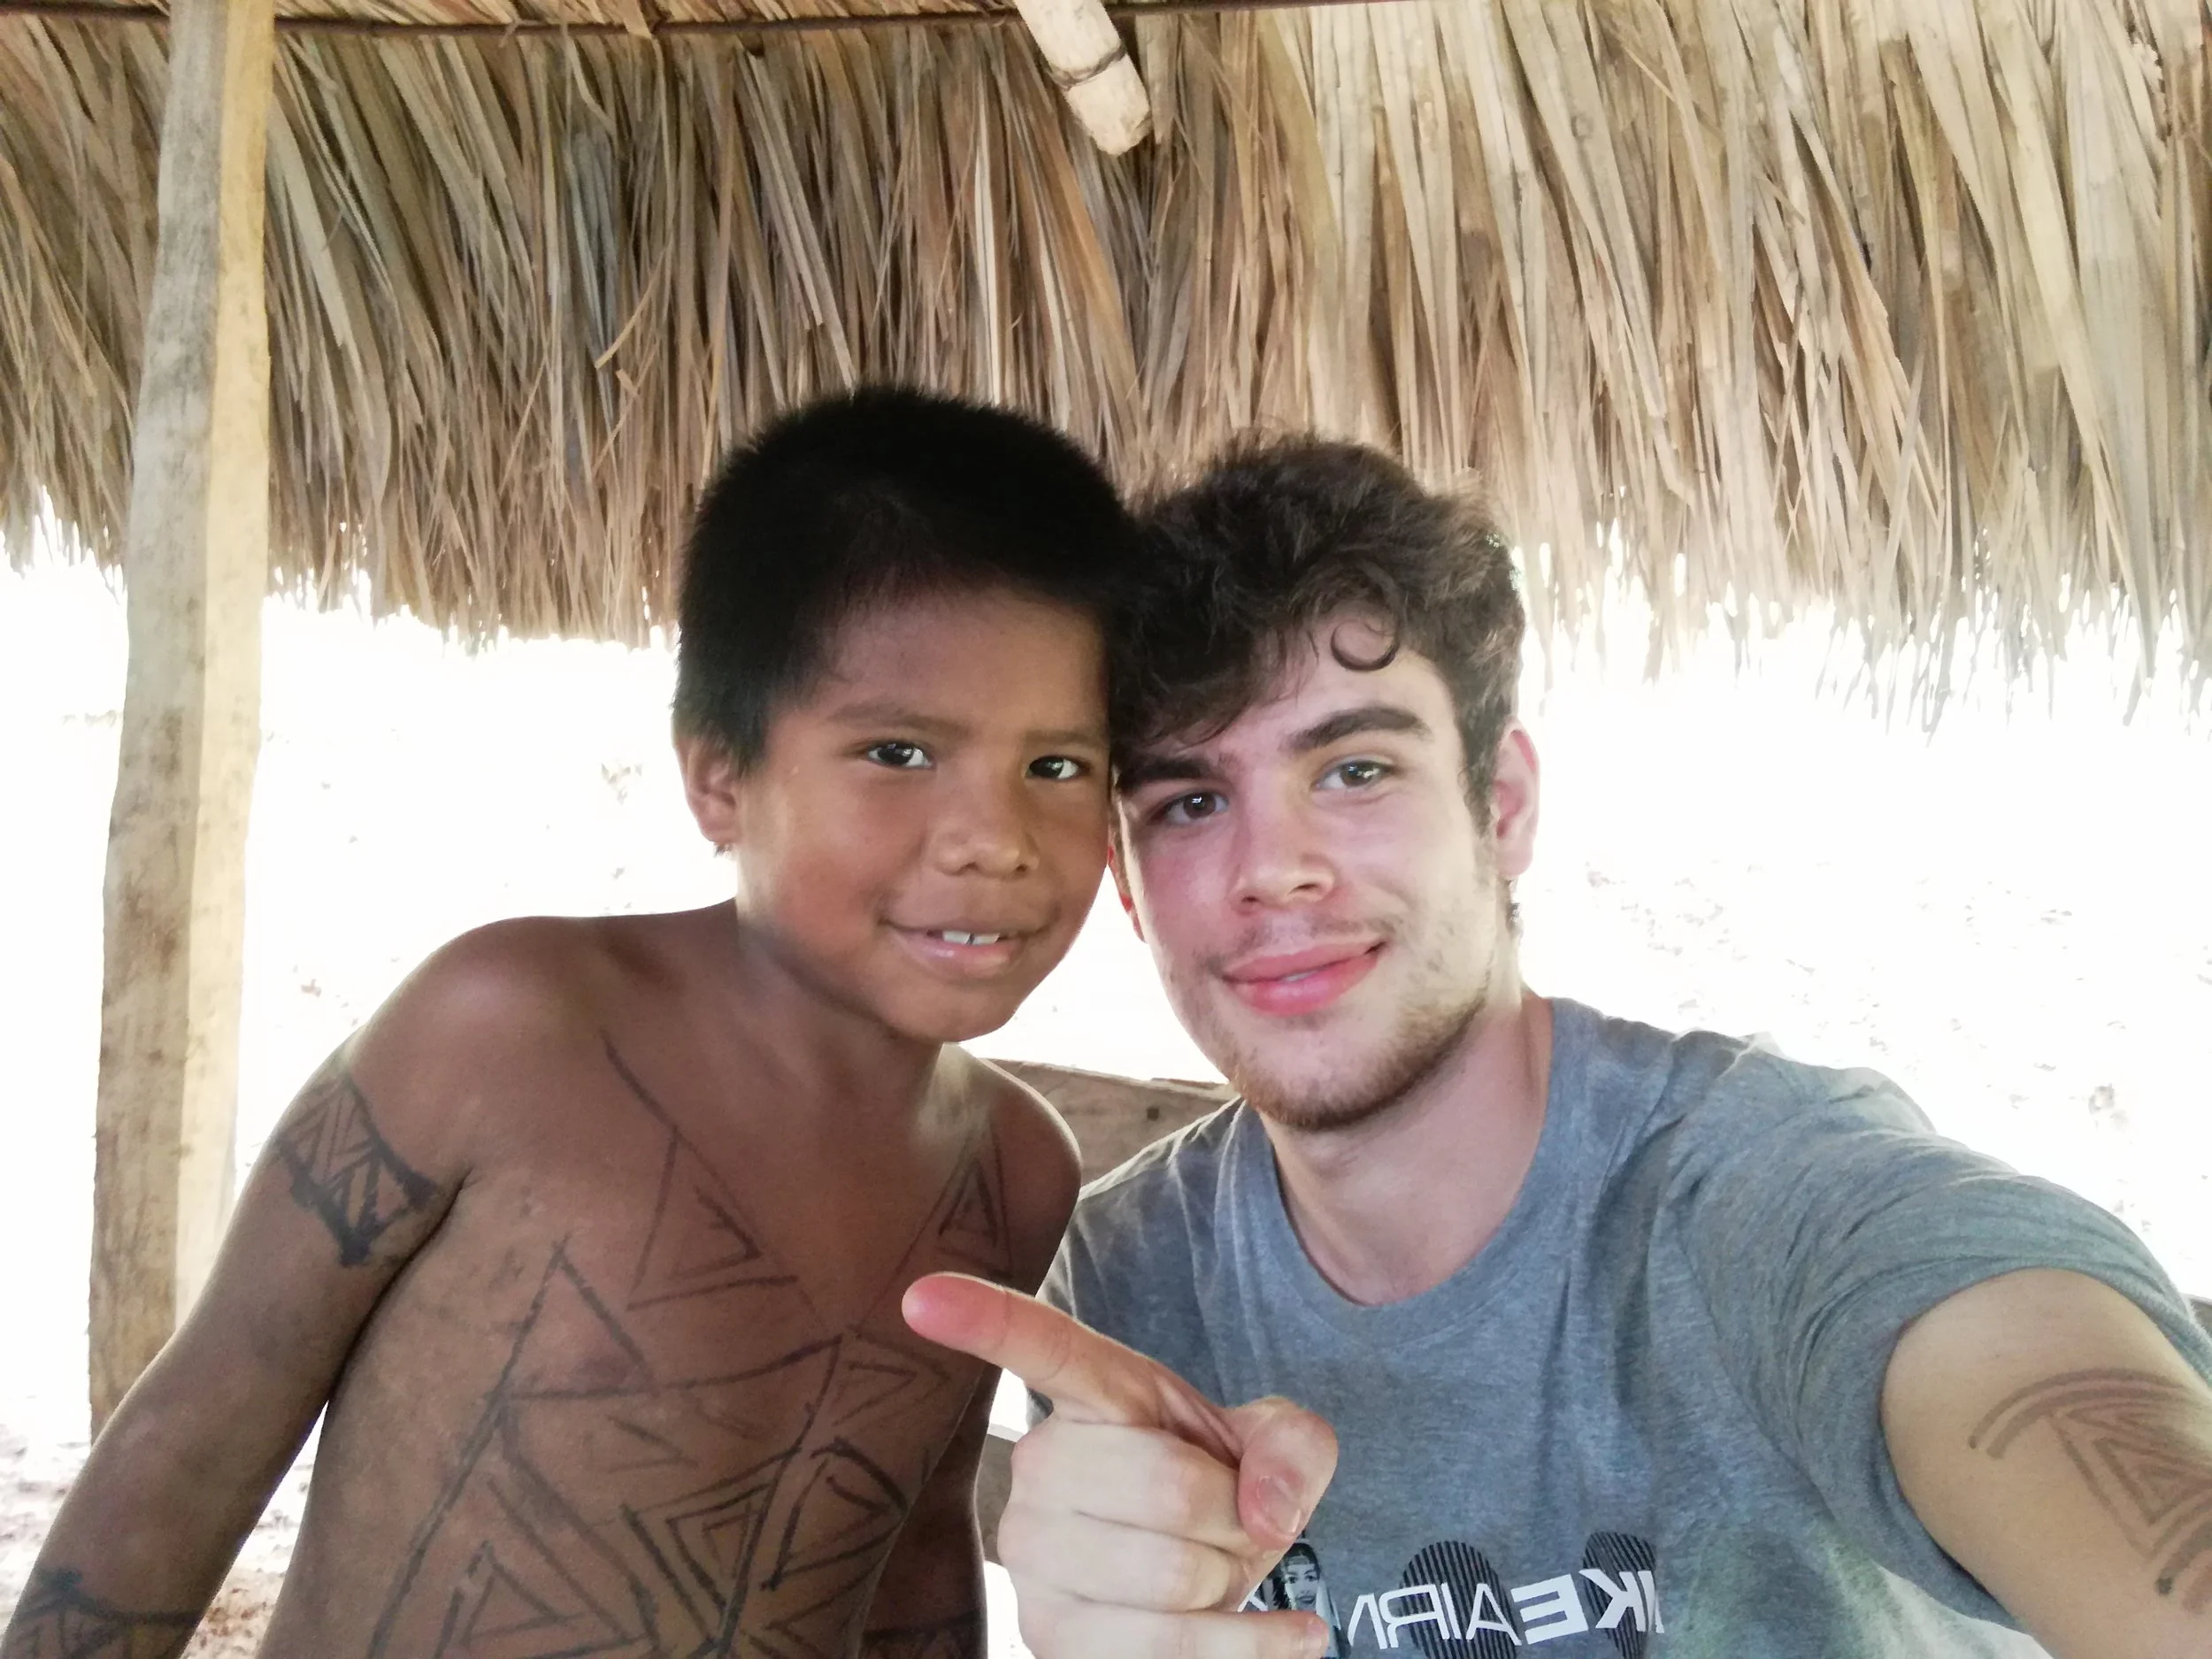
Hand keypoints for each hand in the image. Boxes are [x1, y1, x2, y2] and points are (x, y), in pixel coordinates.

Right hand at [903, 1272, 1337, 1658]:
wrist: (1211, 1571)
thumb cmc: (1225, 1490)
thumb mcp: (1277, 1443)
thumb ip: (1292, 1447)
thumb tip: (1263, 1512)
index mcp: (1094, 1393)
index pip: (1038, 1346)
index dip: (984, 1321)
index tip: (922, 1296)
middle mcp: (1040, 1466)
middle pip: (1167, 1487)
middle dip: (1239, 1517)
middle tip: (1236, 1521)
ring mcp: (1030, 1555)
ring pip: (1171, 1576)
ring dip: (1236, 1582)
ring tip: (1226, 1569)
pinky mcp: (1045, 1636)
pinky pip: (1163, 1652)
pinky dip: (1250, 1647)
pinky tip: (1288, 1636)